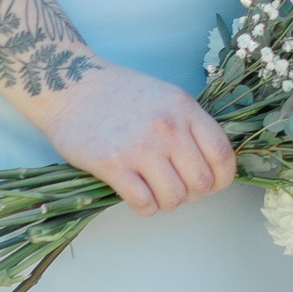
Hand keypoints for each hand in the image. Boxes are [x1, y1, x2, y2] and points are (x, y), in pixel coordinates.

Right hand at [32, 61, 236, 212]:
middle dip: (194, 194)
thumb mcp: (166, 96)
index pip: (222, 154)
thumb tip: (209, 162)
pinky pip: (144, 203)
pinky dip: (145, 208)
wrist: (70, 83)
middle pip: (201, 182)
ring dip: (168, 203)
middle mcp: (167, 128)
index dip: (222, 178)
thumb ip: (188, 125)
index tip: (212, 183)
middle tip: (178, 188)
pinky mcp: (112, 165)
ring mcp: (140, 147)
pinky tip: (138, 196)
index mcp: (185, 109)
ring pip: (175, 197)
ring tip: (156, 192)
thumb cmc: (119, 92)